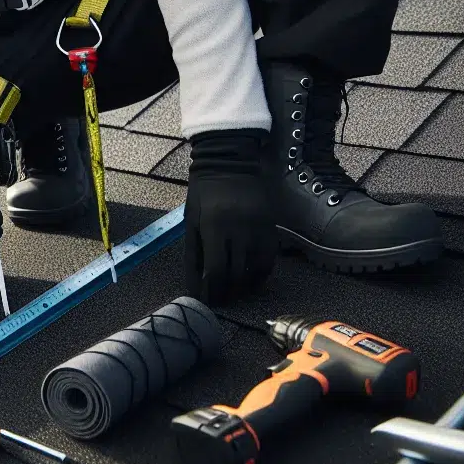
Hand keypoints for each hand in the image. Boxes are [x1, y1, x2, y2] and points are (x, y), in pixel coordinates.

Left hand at [183, 129, 275, 304]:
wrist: (230, 161)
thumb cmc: (204, 191)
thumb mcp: (192, 220)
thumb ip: (193, 252)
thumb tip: (194, 284)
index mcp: (215, 227)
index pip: (215, 271)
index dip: (212, 291)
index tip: (207, 301)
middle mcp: (239, 230)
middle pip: (236, 275)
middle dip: (227, 293)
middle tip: (221, 300)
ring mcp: (258, 228)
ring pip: (256, 271)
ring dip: (245, 287)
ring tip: (235, 292)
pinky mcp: (271, 226)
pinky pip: (270, 258)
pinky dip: (261, 273)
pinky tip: (252, 278)